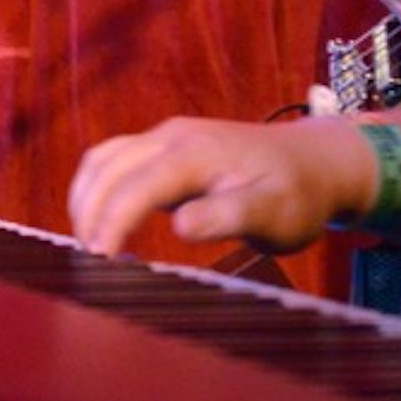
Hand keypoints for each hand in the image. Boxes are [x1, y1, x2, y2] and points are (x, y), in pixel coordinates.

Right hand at [68, 114, 375, 255]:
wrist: (315, 161)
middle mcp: (172, 137)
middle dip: (88, 213)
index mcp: (194, 153)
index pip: (135, 186)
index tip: (98, 262)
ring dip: (86, 197)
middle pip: (107, 167)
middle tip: (86, 264)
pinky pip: (115, 159)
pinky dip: (97, 187)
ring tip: (85, 244)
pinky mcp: (165, 147)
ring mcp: (166, 138)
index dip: (111, 223)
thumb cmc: (297, 193)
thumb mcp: (275, 213)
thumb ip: (228, 217)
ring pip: (104, 158)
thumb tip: (179, 226)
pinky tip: (99, 220)